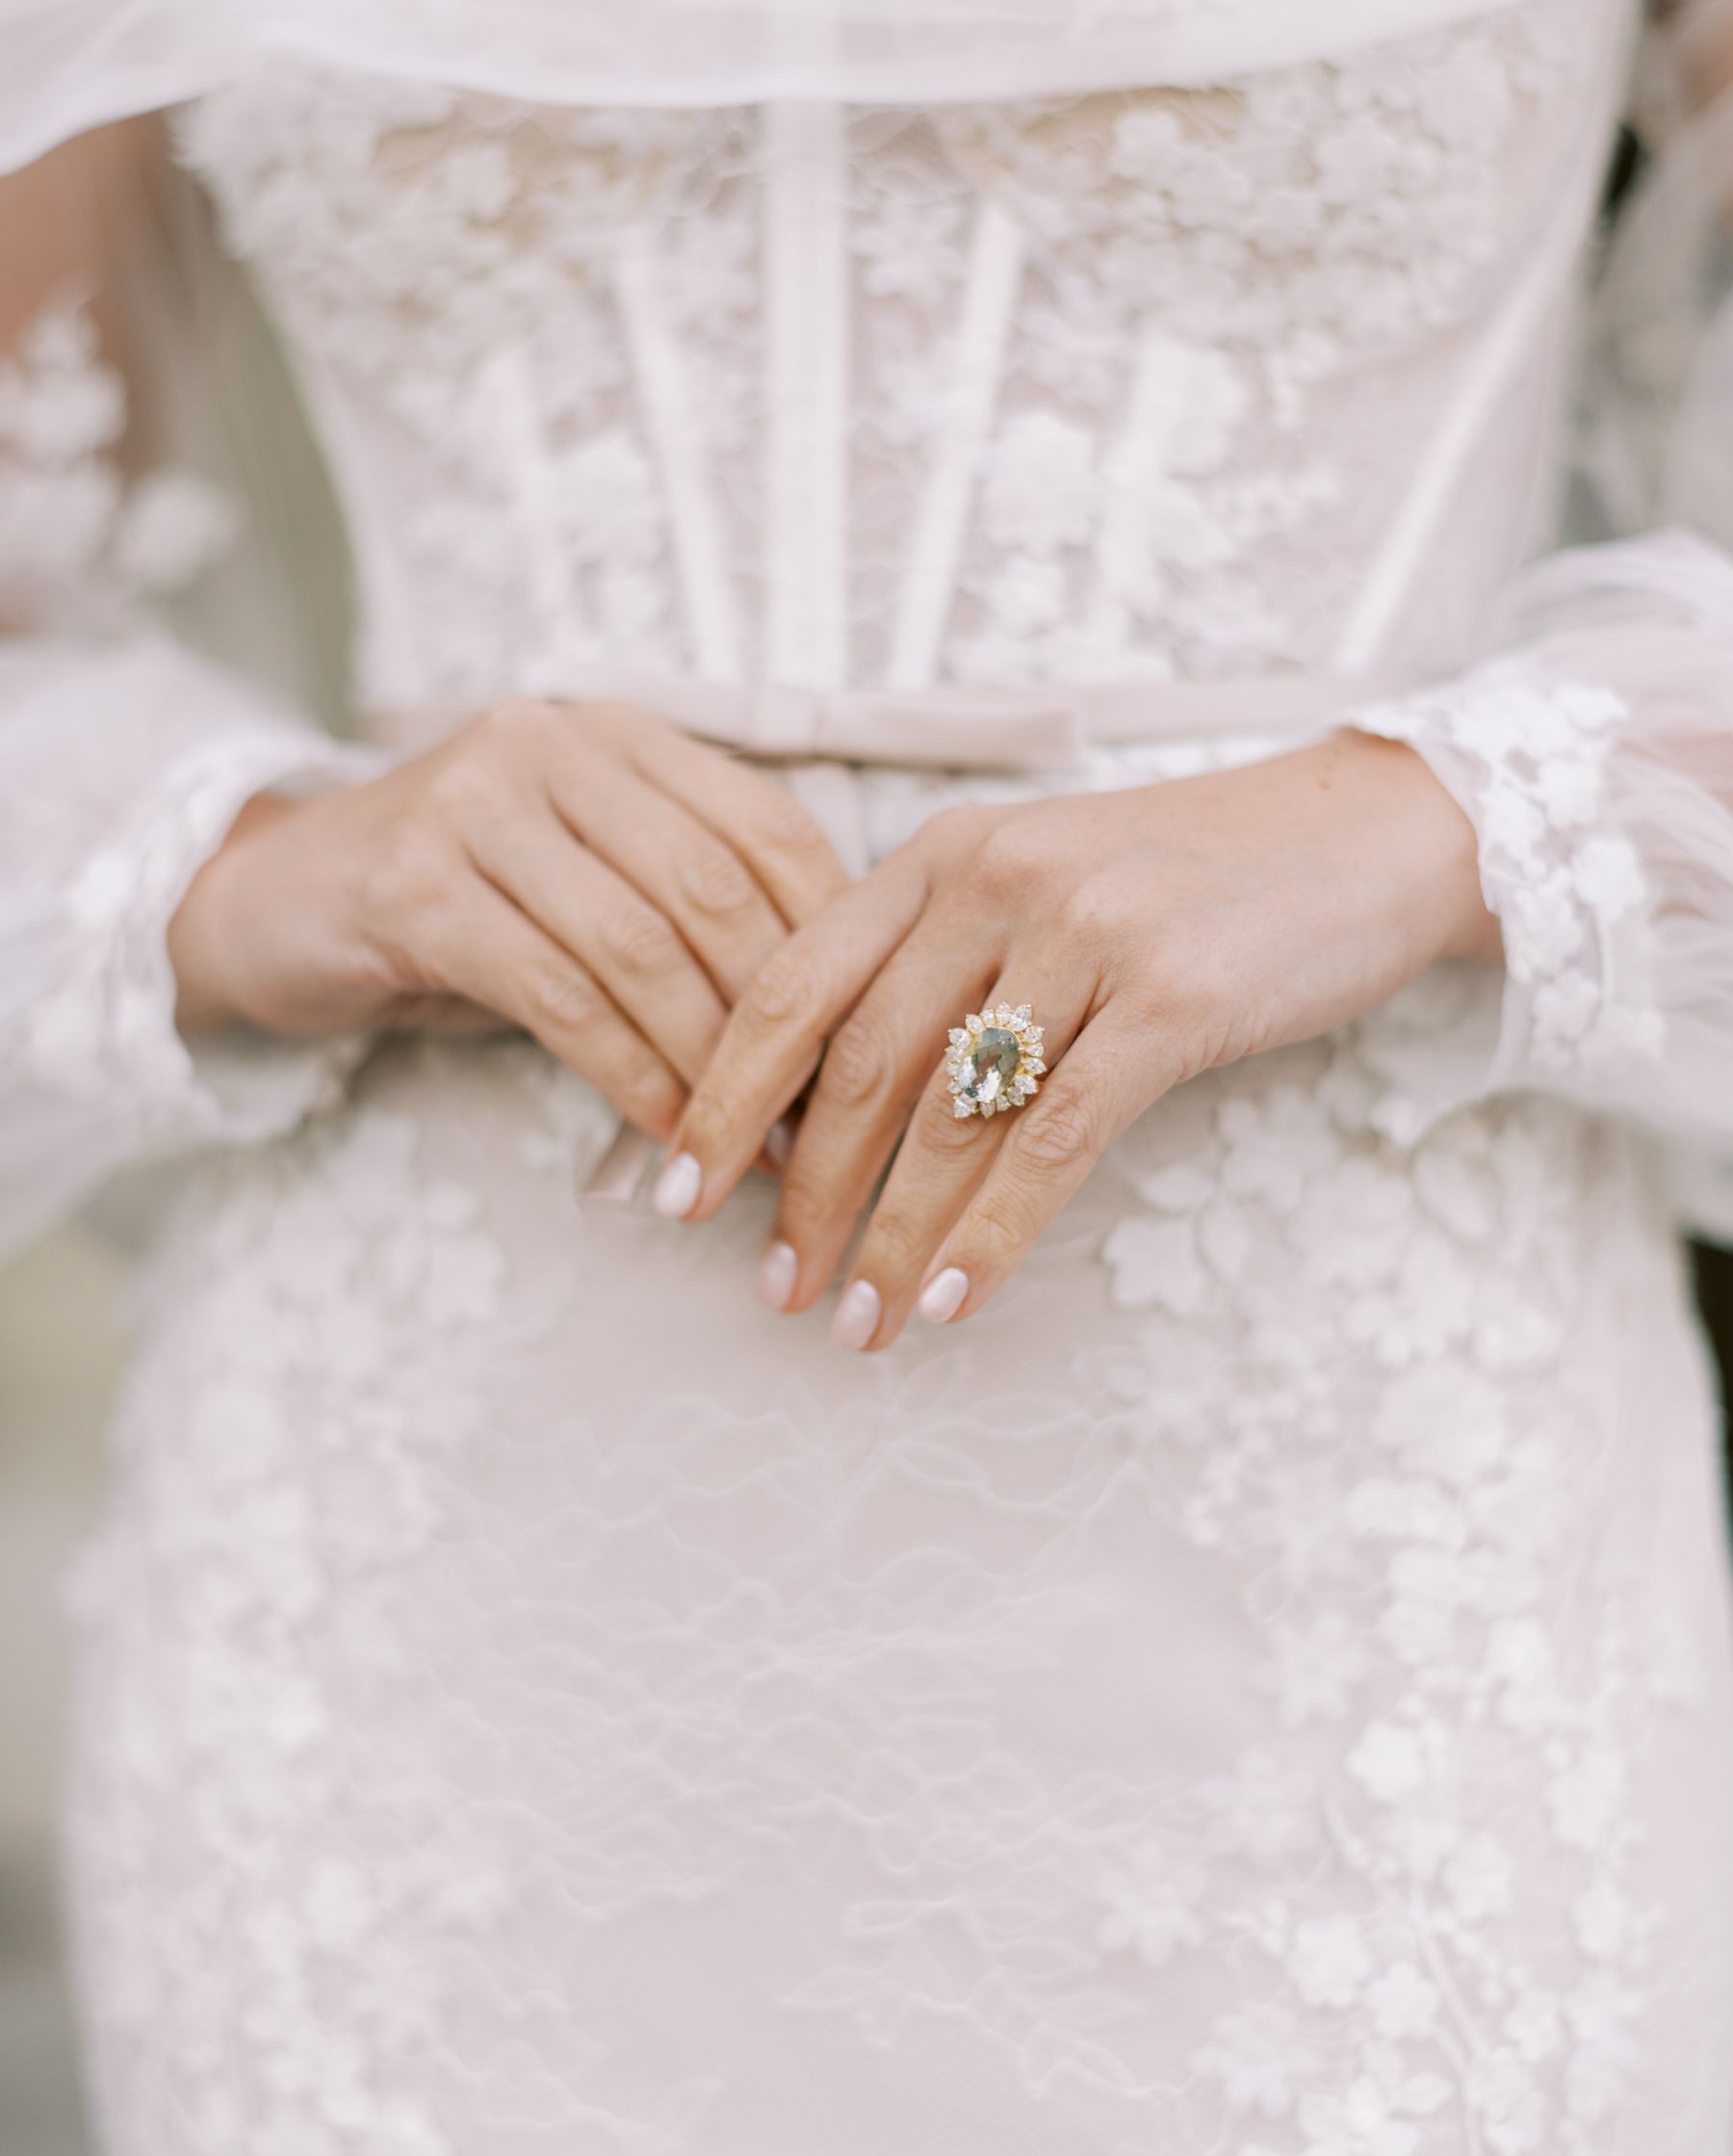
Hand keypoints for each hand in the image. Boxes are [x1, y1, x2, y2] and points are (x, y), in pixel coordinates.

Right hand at [167, 699, 849, 1140]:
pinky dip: (629, 1076)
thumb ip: (686, 911)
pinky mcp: (414, 887)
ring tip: (757, 1146)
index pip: (769, 826)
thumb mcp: (583, 877)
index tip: (873, 1035)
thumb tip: (833, 1024)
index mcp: (621, 736)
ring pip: (641, 949)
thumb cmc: (461, 903)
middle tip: (824, 1115)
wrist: (274, 900)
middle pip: (716, 891)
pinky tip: (668, 1134)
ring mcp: (476, 807)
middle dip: (782, 1018)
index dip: (835, 939)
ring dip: (713, 1065)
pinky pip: (559, 995)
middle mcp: (554, 747)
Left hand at [655, 732, 1500, 1346]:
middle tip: (775, 1290)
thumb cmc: (1189, 880)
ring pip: (950, 1115)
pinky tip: (956, 1298)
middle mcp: (995, 880)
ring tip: (859, 1323)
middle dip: (804, 1195)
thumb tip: (834, 1110)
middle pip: (859, 1064)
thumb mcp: (1039, 882)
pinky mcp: (1173, 997)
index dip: (725, 1096)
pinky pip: (1056, 1140)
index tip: (677, 1192)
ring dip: (892, 1237)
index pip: (793, 984)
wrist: (1365, 832)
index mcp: (941, 854)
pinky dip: (993, 1232)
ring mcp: (1085, 934)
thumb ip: (940, 962)